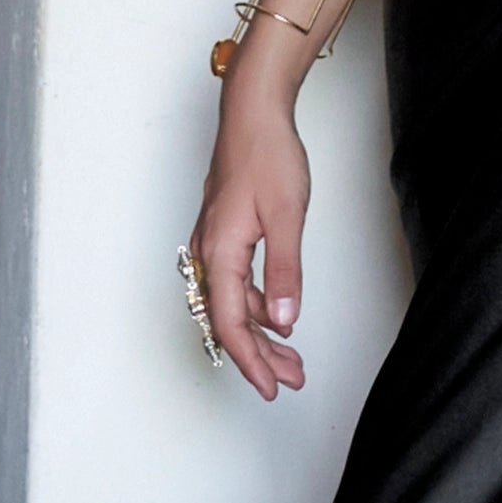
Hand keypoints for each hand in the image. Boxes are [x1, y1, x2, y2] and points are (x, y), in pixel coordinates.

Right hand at [190, 56, 311, 401]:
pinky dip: (258, 307)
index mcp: (220, 250)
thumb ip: (286, 270)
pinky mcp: (224, 235)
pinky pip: (235, 285)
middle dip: (260, 356)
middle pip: (229, 321)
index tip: (270, 388)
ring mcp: (214, 244)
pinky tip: (281, 317)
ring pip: (232, 305)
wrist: (253, 113)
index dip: (251, 361)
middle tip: (291, 380)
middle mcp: (209, 251)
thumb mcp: (287, 216)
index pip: (231, 323)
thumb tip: (285, 318)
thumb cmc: (268, 155)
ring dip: (262, 335)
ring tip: (293, 359)